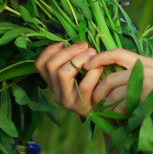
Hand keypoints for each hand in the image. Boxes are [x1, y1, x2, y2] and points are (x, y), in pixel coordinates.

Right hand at [34, 43, 152, 115]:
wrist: (113, 112)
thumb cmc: (99, 85)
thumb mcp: (83, 72)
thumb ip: (75, 59)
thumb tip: (74, 41)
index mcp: (53, 83)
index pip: (40, 65)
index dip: (49, 50)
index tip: (64, 42)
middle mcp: (57, 94)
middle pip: (51, 66)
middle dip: (69, 51)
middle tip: (85, 45)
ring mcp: (68, 102)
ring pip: (64, 73)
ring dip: (79, 59)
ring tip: (92, 53)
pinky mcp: (82, 108)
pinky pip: (84, 85)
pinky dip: (93, 72)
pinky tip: (100, 67)